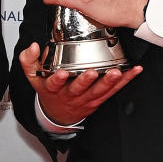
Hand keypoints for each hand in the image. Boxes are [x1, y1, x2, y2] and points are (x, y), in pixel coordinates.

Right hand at [18, 42, 141, 125]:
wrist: (58, 115)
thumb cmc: (49, 92)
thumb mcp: (34, 78)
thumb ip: (29, 61)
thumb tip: (33, 46)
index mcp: (53, 89)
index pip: (54, 84)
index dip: (58, 79)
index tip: (62, 72)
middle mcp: (70, 95)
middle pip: (79, 88)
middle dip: (86, 81)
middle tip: (93, 72)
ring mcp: (86, 99)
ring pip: (98, 91)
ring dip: (108, 82)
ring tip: (116, 72)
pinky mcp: (99, 100)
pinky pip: (113, 92)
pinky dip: (125, 81)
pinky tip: (134, 71)